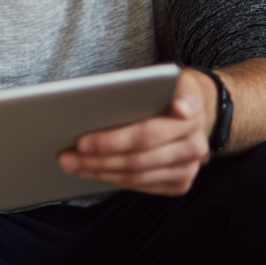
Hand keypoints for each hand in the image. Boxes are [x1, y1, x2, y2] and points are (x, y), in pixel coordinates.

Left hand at [57, 68, 216, 196]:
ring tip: (71, 164)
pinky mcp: (181, 182)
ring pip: (138, 176)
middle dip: (97, 158)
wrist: (199, 111)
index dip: (113, 140)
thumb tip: (179, 107)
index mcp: (190, 114)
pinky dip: (115, 179)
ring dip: (100, 171)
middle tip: (66, 154)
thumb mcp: (171, 78)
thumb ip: (160, 84)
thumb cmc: (171, 91)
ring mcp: (189, 168)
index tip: (82, 141)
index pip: (145, 133)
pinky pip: (143, 186)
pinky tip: (92, 171)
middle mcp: (194, 145)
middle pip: (137, 158)